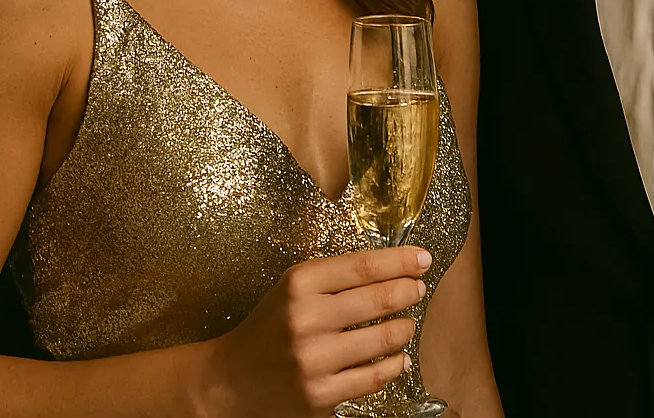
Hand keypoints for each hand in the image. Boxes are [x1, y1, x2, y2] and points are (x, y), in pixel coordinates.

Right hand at [196, 245, 431, 417]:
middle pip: (379, 298)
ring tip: (407, 323)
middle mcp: (306, 319)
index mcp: (299, 283)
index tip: (422, 259)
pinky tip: (399, 357)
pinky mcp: (320, 395)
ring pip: (383, 338)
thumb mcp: (293, 287)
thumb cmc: (270, 326)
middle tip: (418, 288)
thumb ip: (336, 276)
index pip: (365, 265)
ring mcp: (314, 360)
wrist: (231, 380)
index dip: (401, 260)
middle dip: (409, 291)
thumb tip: (392, 269)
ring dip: (404, 328)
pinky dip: (394, 364)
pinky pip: (374, 377)